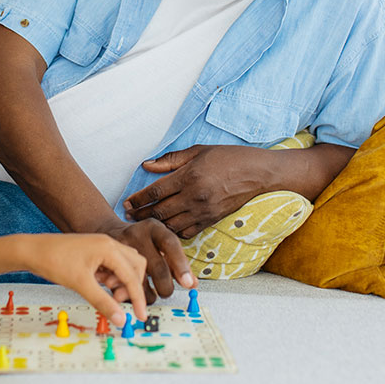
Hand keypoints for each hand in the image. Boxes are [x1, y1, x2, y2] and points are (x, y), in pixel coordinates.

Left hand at [20, 234, 148, 326]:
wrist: (32, 250)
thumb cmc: (53, 260)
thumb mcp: (80, 284)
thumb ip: (103, 302)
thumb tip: (120, 318)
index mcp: (108, 248)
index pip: (132, 276)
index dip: (138, 298)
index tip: (140, 315)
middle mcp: (108, 244)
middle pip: (135, 266)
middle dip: (131, 285)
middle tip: (116, 299)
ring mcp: (101, 246)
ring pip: (125, 265)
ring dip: (120, 281)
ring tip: (104, 290)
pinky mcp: (94, 251)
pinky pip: (112, 265)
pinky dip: (110, 277)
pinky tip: (96, 283)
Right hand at [102, 218, 195, 303]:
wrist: (111, 232)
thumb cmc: (143, 240)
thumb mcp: (161, 243)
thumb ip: (177, 262)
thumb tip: (192, 283)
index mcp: (154, 228)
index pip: (170, 245)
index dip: (180, 266)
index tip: (188, 284)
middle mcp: (137, 235)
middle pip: (157, 268)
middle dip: (165, 287)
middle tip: (166, 291)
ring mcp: (120, 248)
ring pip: (140, 281)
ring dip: (148, 295)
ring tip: (151, 293)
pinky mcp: (108, 263)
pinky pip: (122, 286)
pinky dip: (131, 295)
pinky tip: (134, 292)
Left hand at [123, 145, 267, 238]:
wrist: (258, 173)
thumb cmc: (228, 157)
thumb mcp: (199, 151)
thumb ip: (171, 160)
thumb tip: (146, 165)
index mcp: (190, 176)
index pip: (156, 191)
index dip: (138, 199)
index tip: (126, 202)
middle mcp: (195, 196)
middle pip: (160, 211)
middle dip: (141, 215)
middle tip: (128, 216)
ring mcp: (204, 211)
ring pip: (171, 225)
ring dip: (155, 226)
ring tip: (142, 224)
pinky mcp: (212, 220)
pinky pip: (187, 232)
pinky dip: (174, 232)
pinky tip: (166, 229)